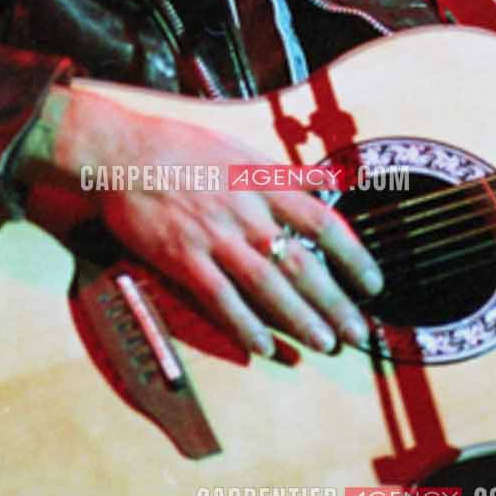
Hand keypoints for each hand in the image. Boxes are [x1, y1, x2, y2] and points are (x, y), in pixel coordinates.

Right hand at [17, 86, 383, 358]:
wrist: (122, 152)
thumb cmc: (181, 148)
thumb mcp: (242, 148)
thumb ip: (286, 173)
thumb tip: (330, 182)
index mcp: (265, 182)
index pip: (324, 223)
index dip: (354, 257)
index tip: (372, 283)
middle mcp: (247, 212)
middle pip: (302, 262)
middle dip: (336, 302)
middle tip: (358, 332)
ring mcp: (215, 237)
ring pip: (268, 285)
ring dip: (301, 319)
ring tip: (325, 344)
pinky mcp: (183, 257)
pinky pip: (221, 299)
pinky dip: (245, 325)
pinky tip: (266, 347)